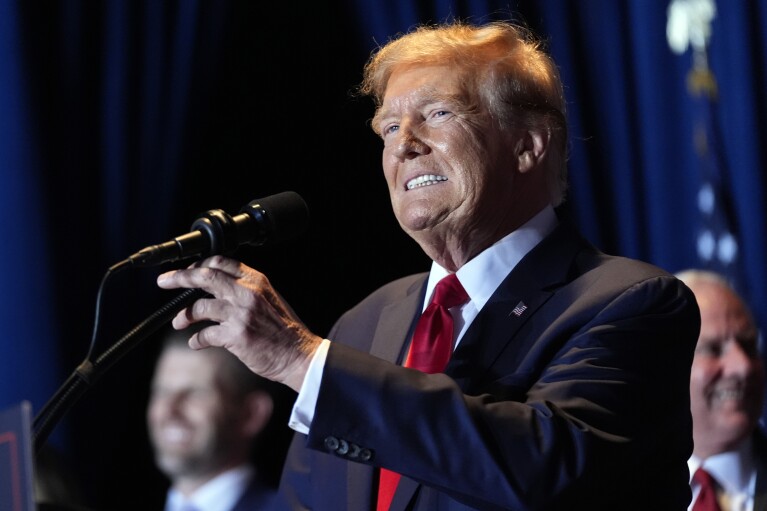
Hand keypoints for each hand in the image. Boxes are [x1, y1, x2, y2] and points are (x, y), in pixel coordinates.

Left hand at [156, 255, 320, 390]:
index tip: (186, 271)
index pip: (221, 262)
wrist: (300, 354)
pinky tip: (195, 343)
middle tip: (164, 280)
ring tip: (177, 322)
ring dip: (183, 315)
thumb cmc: (284, 330)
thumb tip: (219, 288)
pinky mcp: (236, 335)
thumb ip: (247, 290)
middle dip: (180, 277)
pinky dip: (196, 339)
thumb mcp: (269, 299)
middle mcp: (248, 293)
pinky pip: (205, 335)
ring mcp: (241, 313)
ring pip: (199, 306)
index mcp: (256, 281)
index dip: (199, 265)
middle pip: (205, 277)